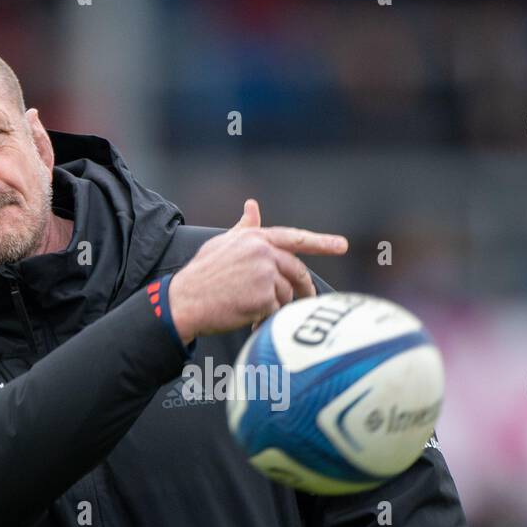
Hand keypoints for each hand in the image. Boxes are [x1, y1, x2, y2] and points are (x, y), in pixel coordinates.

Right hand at [168, 199, 347, 342]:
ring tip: (253, 310)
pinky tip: (248, 320)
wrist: (184, 301)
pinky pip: (276, 312)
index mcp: (255, 238)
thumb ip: (244, 229)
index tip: (342, 245)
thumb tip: (252, 205)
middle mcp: (263, 252)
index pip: (295, 238)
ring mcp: (264, 275)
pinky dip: (266, 320)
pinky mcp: (263, 297)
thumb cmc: (202, 275)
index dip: (321, 242)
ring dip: (275, 306)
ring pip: (286, 295)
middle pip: (297, 271)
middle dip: (303, 288)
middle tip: (306, 299)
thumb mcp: (222, 244)